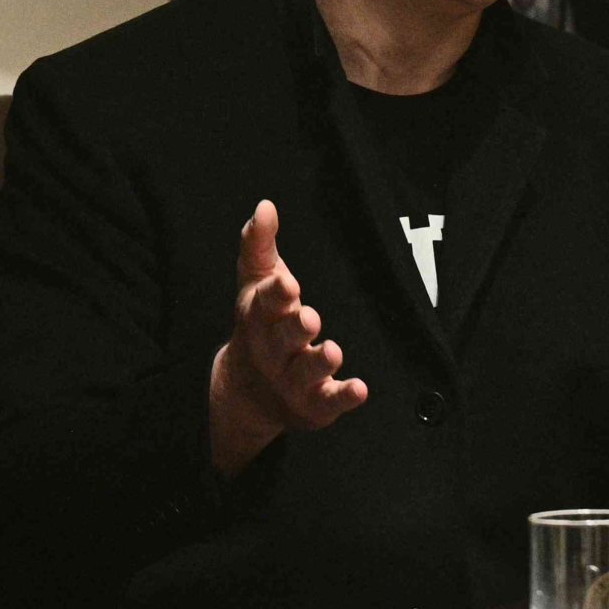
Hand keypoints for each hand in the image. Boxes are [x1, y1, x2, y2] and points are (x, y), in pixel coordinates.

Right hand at [208, 199, 366, 475]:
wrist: (248, 391)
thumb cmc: (261, 323)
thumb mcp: (256, 283)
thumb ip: (259, 244)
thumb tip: (265, 205)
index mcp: (260, 316)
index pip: (266, 302)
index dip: (276, 294)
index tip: (287, 282)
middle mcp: (273, 349)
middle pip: (283, 338)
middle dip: (295, 328)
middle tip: (310, 317)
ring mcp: (292, 379)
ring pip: (306, 372)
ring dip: (319, 362)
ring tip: (332, 351)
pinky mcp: (314, 403)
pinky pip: (329, 401)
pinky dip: (343, 397)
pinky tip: (360, 389)